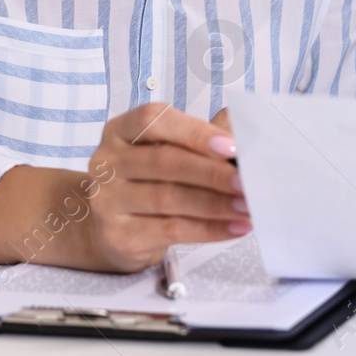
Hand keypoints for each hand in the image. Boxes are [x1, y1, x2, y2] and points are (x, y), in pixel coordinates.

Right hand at [77, 102, 250, 271]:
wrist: (112, 229)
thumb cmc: (150, 180)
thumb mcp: (168, 151)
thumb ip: (202, 139)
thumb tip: (247, 136)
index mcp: (120, 130)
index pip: (154, 120)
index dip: (194, 132)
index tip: (232, 146)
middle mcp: (107, 162)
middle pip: (164, 162)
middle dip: (212, 172)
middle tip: (247, 181)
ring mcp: (108, 200)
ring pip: (169, 198)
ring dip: (216, 203)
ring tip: (247, 205)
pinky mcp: (119, 236)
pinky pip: (171, 230)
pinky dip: (209, 229)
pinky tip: (235, 227)